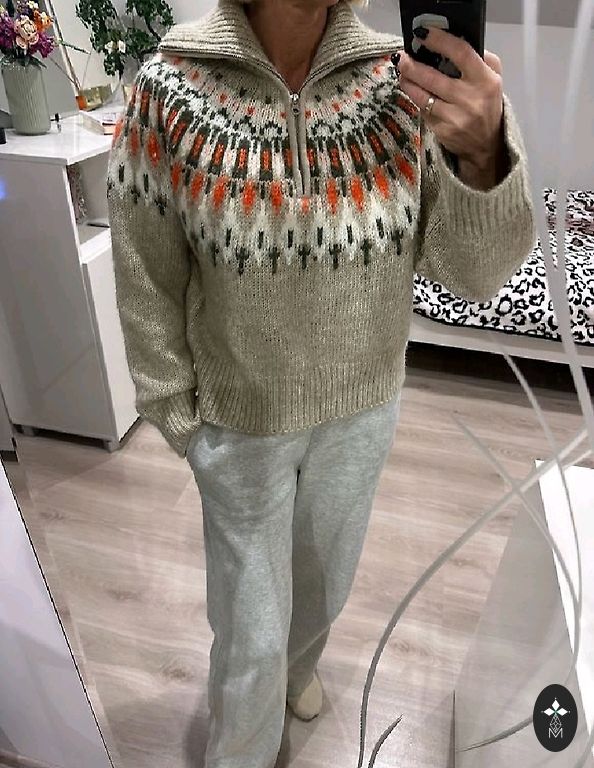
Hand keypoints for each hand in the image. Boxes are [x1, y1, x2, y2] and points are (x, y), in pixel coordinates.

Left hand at [397, 26, 508, 187]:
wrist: (486, 145)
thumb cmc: (487, 105)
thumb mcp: (494, 79)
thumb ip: (480, 59)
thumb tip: (452, 42)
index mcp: (485, 81)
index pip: (461, 54)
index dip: (439, 42)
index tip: (423, 35)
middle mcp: (470, 99)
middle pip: (433, 78)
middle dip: (413, 66)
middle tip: (402, 58)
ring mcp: (455, 117)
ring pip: (423, 96)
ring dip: (408, 83)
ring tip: (402, 73)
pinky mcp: (442, 131)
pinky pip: (424, 111)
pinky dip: (417, 100)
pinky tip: (414, 92)